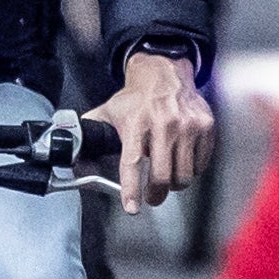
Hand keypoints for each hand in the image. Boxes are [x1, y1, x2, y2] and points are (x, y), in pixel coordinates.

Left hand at [89, 50, 215, 213]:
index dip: (131, 189)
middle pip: (162, 176)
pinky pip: (200, 164)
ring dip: (175, 183)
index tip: (132, 207)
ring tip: (168, 176)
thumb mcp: (109, 111)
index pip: (131, 163)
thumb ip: (91, 132)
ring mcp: (187, 126)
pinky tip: (182, 159)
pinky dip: (191, 169)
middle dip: (156, 194)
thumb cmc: (136, 97)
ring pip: (184, 175)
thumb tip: (74, 152)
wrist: (163, 71)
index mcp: (135, 124)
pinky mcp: (205, 127)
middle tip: (153, 197)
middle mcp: (162, 125)